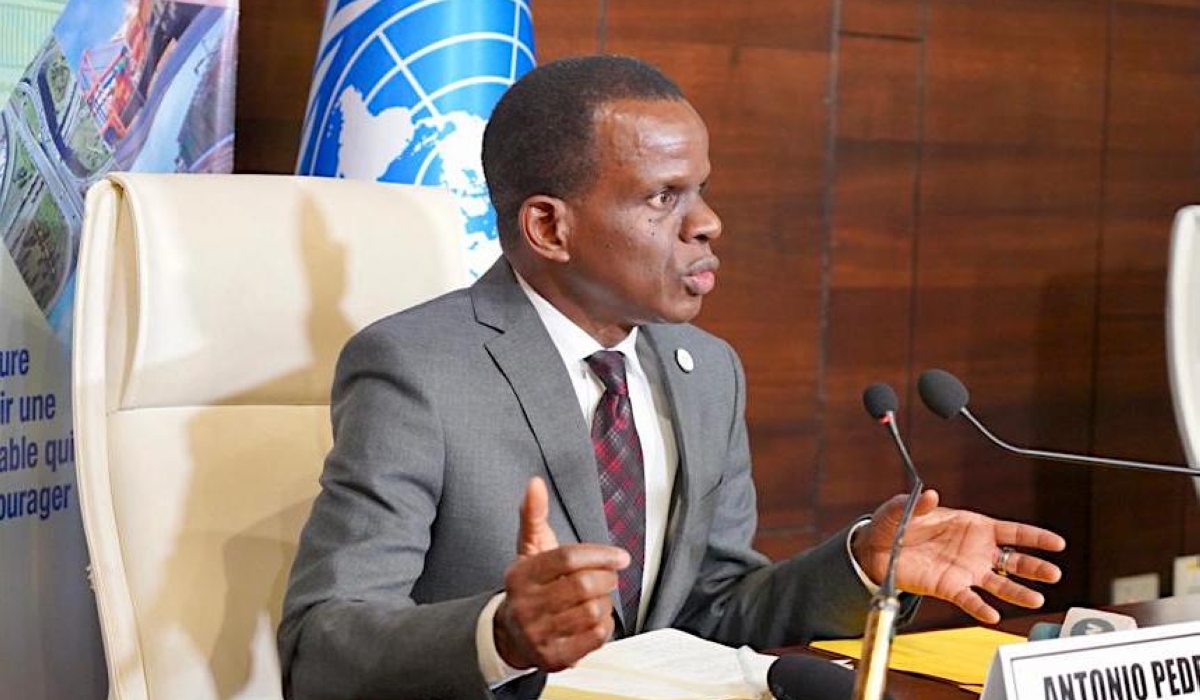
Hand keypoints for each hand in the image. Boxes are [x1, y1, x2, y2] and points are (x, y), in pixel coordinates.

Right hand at [494, 477, 629, 671]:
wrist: (509, 634)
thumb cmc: (528, 585)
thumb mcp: (528, 548)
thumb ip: (533, 514)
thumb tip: (535, 484)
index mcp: (520, 575)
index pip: (567, 558)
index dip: (600, 554)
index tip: (620, 556)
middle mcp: (525, 605)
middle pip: (584, 585)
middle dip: (606, 578)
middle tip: (609, 576)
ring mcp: (538, 633)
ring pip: (593, 611)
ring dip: (606, 602)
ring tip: (598, 597)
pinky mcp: (553, 657)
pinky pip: (595, 638)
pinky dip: (604, 626)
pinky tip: (596, 618)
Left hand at [851, 489, 1065, 623]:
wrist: (877, 549)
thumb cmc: (897, 524)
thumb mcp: (904, 509)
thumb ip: (918, 504)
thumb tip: (930, 495)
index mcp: (973, 526)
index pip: (1012, 532)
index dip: (1035, 537)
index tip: (1058, 543)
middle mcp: (976, 551)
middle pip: (1014, 560)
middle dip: (1035, 567)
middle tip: (1054, 575)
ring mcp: (966, 571)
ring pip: (999, 584)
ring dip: (1018, 592)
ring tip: (1036, 600)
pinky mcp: (950, 588)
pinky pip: (969, 600)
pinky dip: (980, 608)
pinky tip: (992, 615)